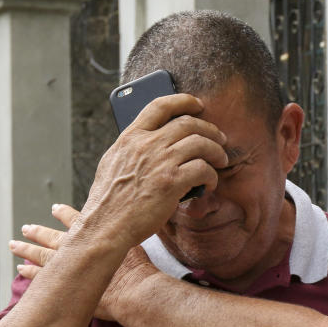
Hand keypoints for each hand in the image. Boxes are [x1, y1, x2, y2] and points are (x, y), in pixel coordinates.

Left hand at [11, 204, 157, 320]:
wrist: (133, 290)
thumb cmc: (138, 268)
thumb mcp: (137, 242)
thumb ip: (131, 231)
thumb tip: (141, 216)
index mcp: (93, 235)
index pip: (75, 220)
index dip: (64, 214)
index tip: (54, 208)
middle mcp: (75, 247)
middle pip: (51, 237)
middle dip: (38, 232)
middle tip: (25, 228)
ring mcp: (66, 266)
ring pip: (40, 255)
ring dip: (27, 250)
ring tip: (14, 246)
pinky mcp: (64, 285)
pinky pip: (40, 276)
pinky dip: (30, 271)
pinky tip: (20, 269)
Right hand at [78, 94, 228, 251]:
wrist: (106, 225)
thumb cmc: (109, 201)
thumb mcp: (113, 164)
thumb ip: (132, 149)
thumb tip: (150, 141)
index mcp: (130, 137)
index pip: (159, 106)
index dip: (183, 101)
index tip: (198, 105)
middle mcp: (146, 144)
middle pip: (188, 123)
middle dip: (209, 129)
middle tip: (220, 139)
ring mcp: (160, 162)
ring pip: (201, 143)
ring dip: (216, 151)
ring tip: (221, 161)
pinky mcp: (172, 182)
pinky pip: (203, 169)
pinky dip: (212, 176)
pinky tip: (210, 185)